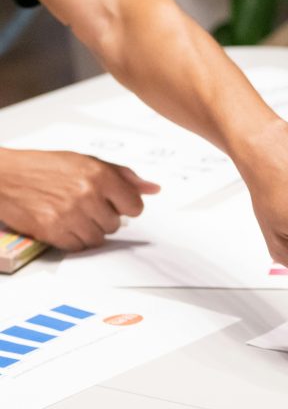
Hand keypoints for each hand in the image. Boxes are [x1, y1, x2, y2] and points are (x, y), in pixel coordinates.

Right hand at [0, 148, 158, 249]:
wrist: (4, 176)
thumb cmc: (45, 167)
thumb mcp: (86, 161)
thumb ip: (123, 176)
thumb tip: (153, 189)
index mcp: (99, 175)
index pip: (135, 206)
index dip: (124, 206)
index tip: (114, 203)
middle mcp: (87, 194)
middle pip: (116, 224)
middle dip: (103, 217)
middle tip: (83, 205)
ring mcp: (70, 214)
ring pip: (98, 238)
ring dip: (88, 230)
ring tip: (71, 214)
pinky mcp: (53, 230)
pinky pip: (78, 246)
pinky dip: (72, 239)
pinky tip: (61, 223)